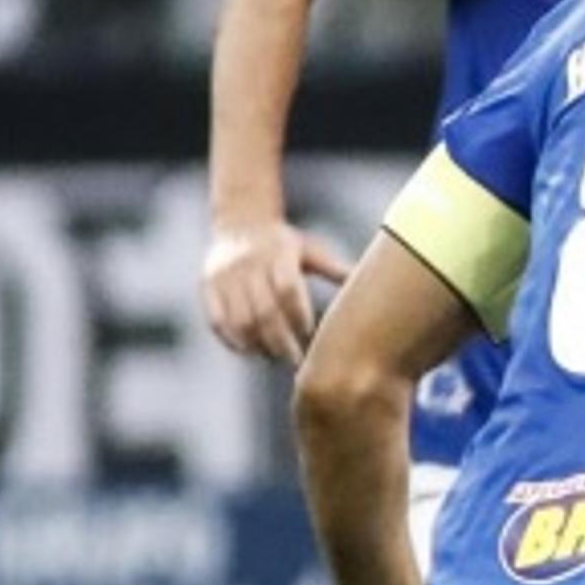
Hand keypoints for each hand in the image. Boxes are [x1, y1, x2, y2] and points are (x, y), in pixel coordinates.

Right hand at [203, 219, 355, 361]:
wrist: (241, 223)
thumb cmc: (286, 244)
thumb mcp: (311, 251)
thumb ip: (335, 269)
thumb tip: (377, 284)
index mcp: (279, 252)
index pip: (288, 288)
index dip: (298, 315)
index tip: (309, 335)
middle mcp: (248, 263)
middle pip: (264, 310)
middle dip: (280, 339)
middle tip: (295, 361)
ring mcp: (224, 276)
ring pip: (239, 319)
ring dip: (257, 344)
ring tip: (273, 358)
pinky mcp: (207, 286)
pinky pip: (217, 320)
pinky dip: (232, 340)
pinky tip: (249, 352)